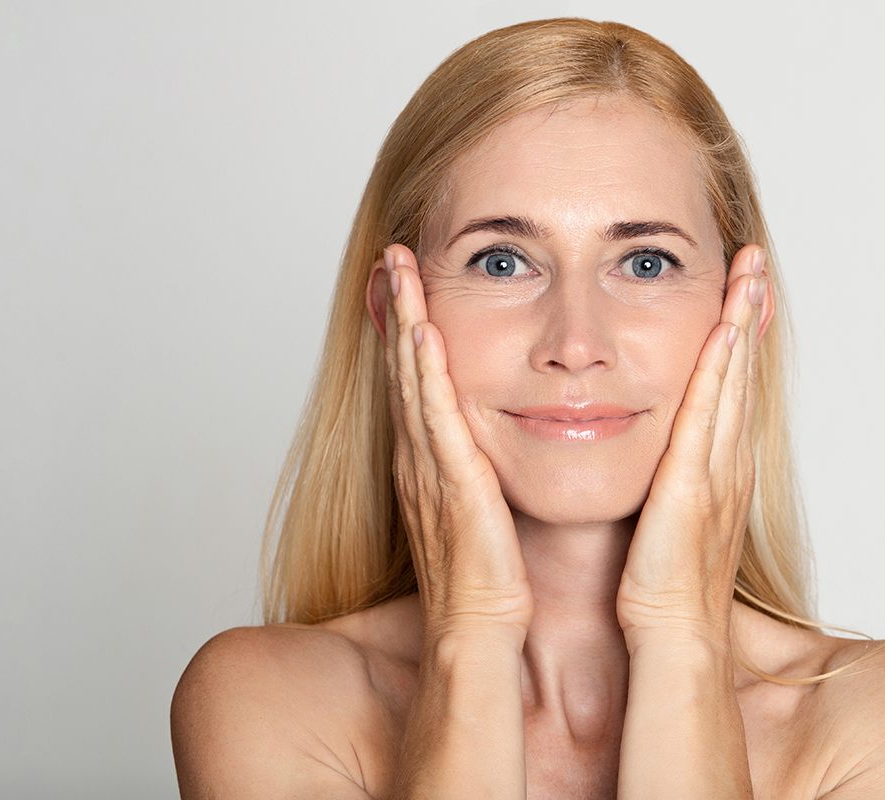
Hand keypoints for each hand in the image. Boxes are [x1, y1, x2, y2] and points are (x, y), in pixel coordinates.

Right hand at [381, 244, 533, 641]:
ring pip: (410, 379)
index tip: (410, 281)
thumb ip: (479, 470)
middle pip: (403, 367)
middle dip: (397, 307)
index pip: (415, 380)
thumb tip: (491, 444)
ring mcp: (428, 467)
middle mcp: (419, 456)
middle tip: (393, 253)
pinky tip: (425, 330)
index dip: (408, 328)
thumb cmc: (488, 576)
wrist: (478, 630)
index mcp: (430, 460)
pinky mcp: (450, 484)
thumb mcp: (480, 507)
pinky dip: (426, 372)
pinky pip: (434, 417)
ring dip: (403, 320)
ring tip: (398, 267)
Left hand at [616, 245, 768, 649]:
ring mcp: (718, 472)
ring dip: (743, 323)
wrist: (674, 638)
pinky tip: (723, 329)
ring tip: (750, 271)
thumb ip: (668, 484)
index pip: (732, 389)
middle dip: (750, 312)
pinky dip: (720, 370)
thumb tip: (658, 461)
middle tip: (755, 260)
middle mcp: (727, 462)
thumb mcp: (668, 520)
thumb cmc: (663, 588)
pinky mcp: (697, 486)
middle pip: (744, 373)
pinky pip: (709, 415)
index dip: (739, 337)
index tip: (740, 290)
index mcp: (718, 469)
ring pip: (736, 382)